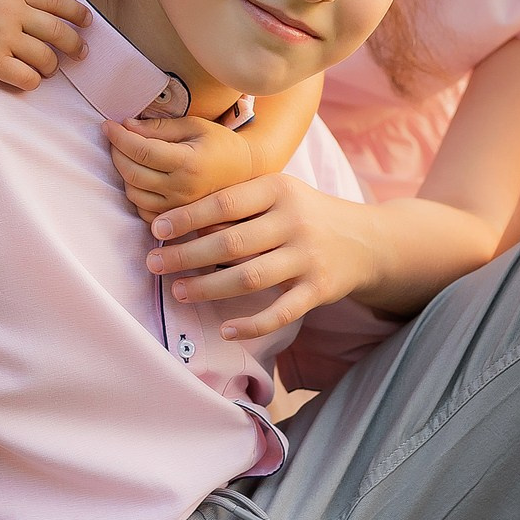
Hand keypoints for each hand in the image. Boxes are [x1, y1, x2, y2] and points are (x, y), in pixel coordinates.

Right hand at [0, 0, 89, 90]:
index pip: (57, 1)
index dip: (78, 13)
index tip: (87, 22)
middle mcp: (13, 12)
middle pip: (59, 32)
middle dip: (75, 45)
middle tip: (80, 53)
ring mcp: (3, 38)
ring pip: (46, 59)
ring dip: (52, 67)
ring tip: (47, 68)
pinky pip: (27, 78)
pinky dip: (33, 81)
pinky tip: (28, 79)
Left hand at [105, 115, 256, 217]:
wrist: (245, 171)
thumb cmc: (219, 143)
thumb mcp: (193, 125)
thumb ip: (159, 127)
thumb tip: (127, 126)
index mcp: (188, 163)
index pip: (141, 150)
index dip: (119, 136)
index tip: (108, 125)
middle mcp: (182, 189)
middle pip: (132, 173)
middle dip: (116, 152)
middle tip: (115, 136)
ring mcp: (179, 208)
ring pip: (133, 193)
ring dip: (122, 172)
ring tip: (127, 154)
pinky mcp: (177, 218)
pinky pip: (142, 210)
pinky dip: (134, 192)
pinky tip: (139, 176)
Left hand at [145, 174, 372, 340]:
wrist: (365, 239)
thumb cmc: (304, 213)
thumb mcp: (277, 193)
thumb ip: (238, 202)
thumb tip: (183, 222)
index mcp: (278, 190)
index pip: (224, 203)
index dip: (187, 217)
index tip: (156, 230)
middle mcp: (294, 222)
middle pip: (231, 243)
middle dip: (187, 256)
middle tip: (154, 264)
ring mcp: (307, 258)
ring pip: (250, 278)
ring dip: (209, 288)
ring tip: (180, 291)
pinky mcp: (318, 290)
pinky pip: (280, 313)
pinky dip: (251, 324)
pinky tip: (226, 329)